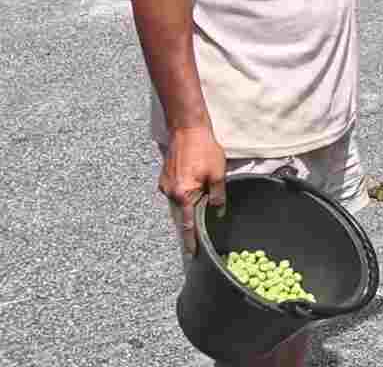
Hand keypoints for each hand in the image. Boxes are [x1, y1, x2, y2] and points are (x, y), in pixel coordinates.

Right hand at [159, 126, 226, 256]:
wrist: (187, 129)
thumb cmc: (204, 150)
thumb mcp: (217, 174)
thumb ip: (217, 196)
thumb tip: (218, 212)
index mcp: (183, 195)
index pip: (188, 225)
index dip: (190, 241)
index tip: (192, 254)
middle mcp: (170, 193)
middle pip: (180, 217)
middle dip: (189, 228)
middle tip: (196, 240)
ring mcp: (165, 185)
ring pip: (177, 206)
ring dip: (186, 212)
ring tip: (196, 218)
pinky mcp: (164, 178)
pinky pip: (174, 195)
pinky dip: (183, 199)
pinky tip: (192, 195)